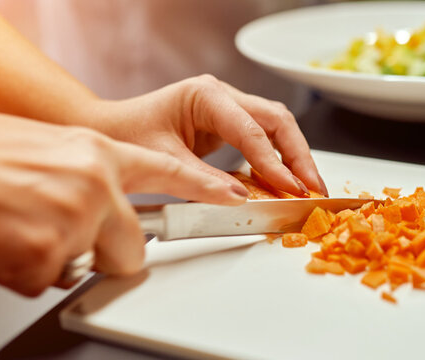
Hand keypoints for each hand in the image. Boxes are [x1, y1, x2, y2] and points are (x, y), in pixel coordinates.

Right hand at [0, 106, 247, 295]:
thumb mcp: (47, 150)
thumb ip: (87, 176)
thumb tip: (104, 205)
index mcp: (96, 152)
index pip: (168, 173)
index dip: (206, 188)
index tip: (236, 198)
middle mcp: (93, 183)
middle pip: (134, 248)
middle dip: (105, 253)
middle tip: (61, 235)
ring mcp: (73, 218)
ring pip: (87, 268)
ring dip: (55, 259)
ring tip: (17, 227)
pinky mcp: (47, 253)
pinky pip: (48, 281)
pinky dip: (23, 271)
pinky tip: (2, 241)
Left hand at [89, 75, 327, 196]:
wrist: (110, 130)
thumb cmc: (128, 135)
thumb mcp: (164, 161)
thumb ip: (203, 182)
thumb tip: (241, 201)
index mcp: (205, 96)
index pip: (252, 131)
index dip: (275, 163)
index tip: (291, 189)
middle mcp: (221, 95)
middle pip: (277, 121)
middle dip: (299, 155)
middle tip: (314, 187)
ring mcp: (227, 107)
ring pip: (276, 127)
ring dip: (294, 156)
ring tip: (309, 186)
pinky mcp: (227, 124)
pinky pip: (263, 138)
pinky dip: (278, 159)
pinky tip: (287, 179)